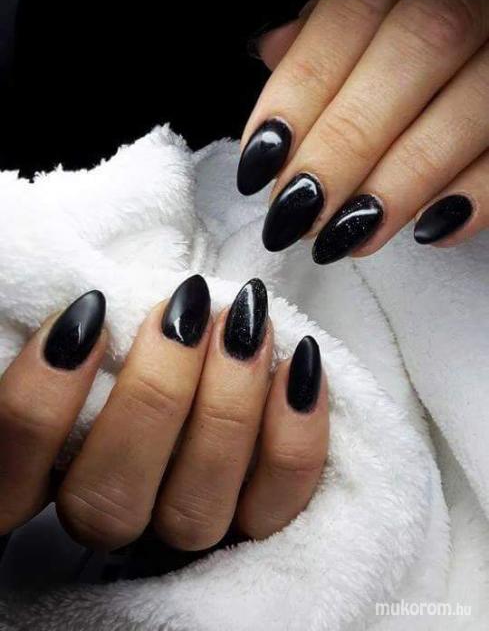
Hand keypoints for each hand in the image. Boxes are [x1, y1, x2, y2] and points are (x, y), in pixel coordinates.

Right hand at [0, 278, 327, 550]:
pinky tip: (301, 363)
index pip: (11, 476)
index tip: (89, 314)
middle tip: (187, 310)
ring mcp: (178, 532)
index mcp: (43, 480)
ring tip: (249, 324)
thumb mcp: (94, 344)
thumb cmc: (130, 349)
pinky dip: (294, 436)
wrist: (198, 378)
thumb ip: (82, 342)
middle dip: (155, 397)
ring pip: (194, 513)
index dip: (40, 403)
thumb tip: (96, 310)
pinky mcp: (250, 525)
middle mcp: (107, 518)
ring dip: (228, 410)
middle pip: (108, 503)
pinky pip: (276, 507)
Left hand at [238, 0, 488, 260]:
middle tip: (301, 209)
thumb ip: (328, 27)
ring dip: (404, 179)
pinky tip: (427, 228)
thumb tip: (274, 51)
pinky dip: (477, 194)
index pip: (361, 1)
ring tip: (349, 233)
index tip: (264, 155)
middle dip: (348, 137)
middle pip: (419, 45)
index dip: (305, 81)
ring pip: (476, 99)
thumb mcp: (380, 5)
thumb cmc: (431, 29)